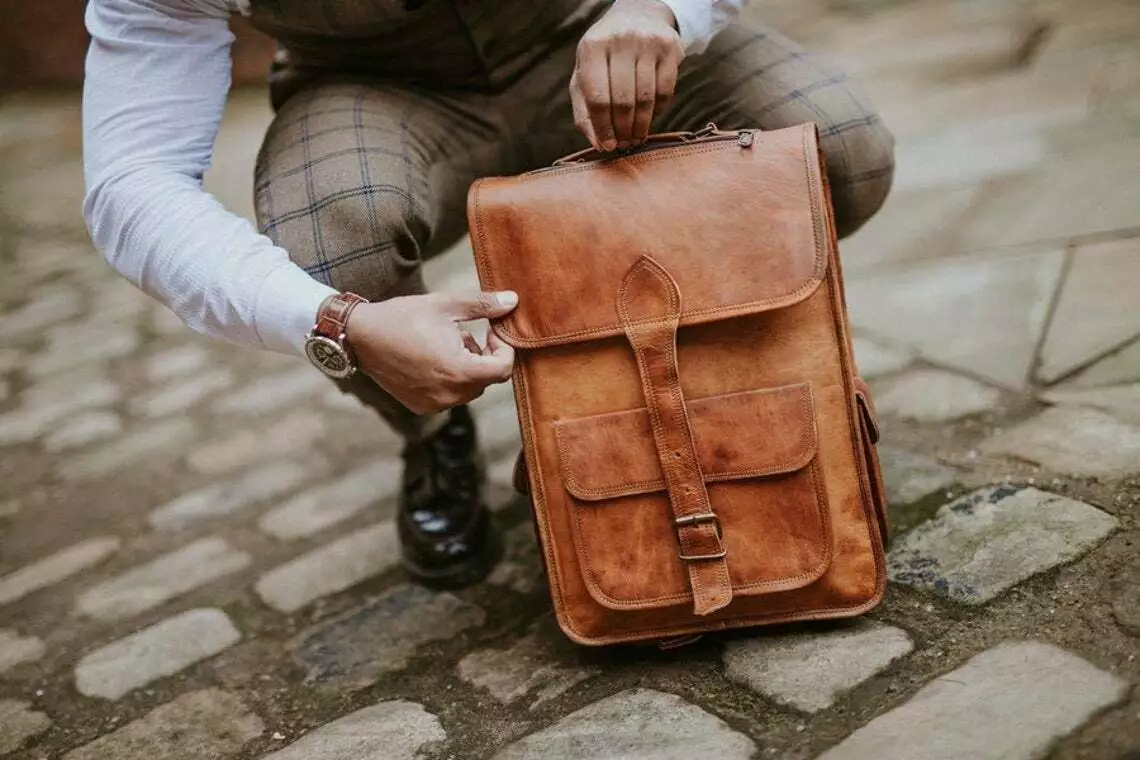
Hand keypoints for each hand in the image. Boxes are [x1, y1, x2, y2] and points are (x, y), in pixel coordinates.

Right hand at [346, 291, 517, 414]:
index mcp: (459, 371)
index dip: (504, 348)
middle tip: (467, 333)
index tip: (491, 330)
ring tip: (448, 343)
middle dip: (485, 356)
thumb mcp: (446, 305)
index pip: (503, 369)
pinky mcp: (421, 406)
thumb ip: (484, 306)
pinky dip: (451, 379)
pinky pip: (450, 395)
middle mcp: (449, 395)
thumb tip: (513, 301)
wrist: (360, 336)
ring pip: (470, 389)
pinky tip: (433, 358)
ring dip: (468, 367)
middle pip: (487, 379)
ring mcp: (434, 404)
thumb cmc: (403, 317)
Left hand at [570, 0, 682, 151]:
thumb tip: (598, 144)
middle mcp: (619, 41)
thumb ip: (584, 110)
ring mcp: (647, 42)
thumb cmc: (606, 54)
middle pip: (623, 101)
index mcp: (592, 47)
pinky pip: (666, 90)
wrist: (638, 15)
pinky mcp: (670, 47)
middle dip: (624, 130)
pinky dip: (658, 110)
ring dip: (641, 125)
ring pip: (646, 98)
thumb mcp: (586, 73)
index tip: (608, 146)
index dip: (603, 128)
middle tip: (625, 144)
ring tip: (637, 136)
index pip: (597, 98)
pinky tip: (651, 116)